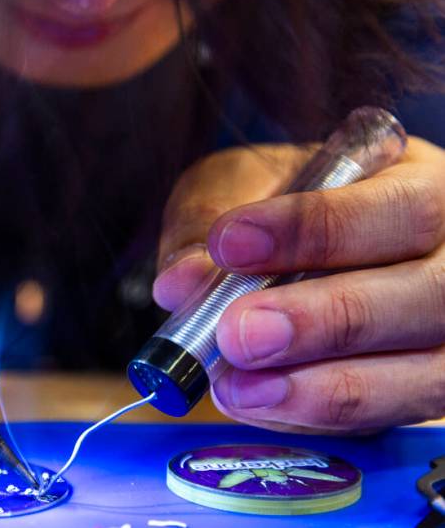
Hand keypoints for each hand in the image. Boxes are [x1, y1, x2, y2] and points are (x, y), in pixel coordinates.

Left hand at [153, 139, 444, 433]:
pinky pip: (392, 416)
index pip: (397, 209)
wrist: (322, 241)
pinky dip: (321, 416)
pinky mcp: (430, 388)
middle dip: (324, 318)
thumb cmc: (287, 200)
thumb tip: (178, 284)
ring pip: (423, 373)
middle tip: (237, 333)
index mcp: (426, 187)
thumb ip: (209, 218)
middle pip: (426, 296)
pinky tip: (258, 403)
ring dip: (324, 388)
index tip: (229, 244)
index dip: (314, 230)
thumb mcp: (244, 183)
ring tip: (237, 386)